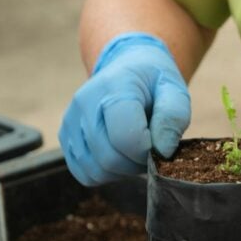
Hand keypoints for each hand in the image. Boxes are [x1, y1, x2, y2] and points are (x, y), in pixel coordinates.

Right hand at [59, 32, 189, 185]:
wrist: (127, 67)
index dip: (149, 152)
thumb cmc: (153, 82)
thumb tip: (161, 151)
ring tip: (135, 149)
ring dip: (122, 170)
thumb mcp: (174, 91)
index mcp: (113, 89)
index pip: (126, 138)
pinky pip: (84, 174)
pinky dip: (106, 173)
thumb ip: (173, 117)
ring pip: (96, 171)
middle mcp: (84, 104)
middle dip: (137, 164)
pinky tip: (119, 155)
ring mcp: (70, 122)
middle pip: (110, 159)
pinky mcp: (65, 139)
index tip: (160, 144)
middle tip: (150, 149)